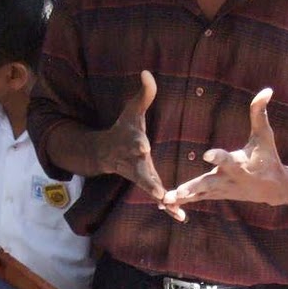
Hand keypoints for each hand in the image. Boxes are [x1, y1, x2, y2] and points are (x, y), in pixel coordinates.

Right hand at [97, 71, 179, 218]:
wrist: (106, 153)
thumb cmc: (124, 129)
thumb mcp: (132, 110)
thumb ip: (143, 93)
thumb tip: (147, 71)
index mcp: (132, 143)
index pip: (134, 142)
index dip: (138, 144)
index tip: (143, 146)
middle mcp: (135, 162)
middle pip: (141, 172)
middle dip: (149, 181)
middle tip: (157, 191)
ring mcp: (140, 176)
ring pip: (150, 189)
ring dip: (161, 199)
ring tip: (172, 208)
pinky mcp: (148, 185)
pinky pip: (158, 198)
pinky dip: (168, 208)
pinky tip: (181, 217)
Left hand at [166, 88, 287, 209]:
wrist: (274, 188)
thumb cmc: (268, 157)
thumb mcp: (265, 135)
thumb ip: (260, 112)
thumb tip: (266, 89)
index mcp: (239, 164)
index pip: (227, 160)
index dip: (218, 157)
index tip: (207, 155)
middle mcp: (228, 179)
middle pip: (208, 184)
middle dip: (193, 187)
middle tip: (179, 191)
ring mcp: (221, 190)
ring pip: (199, 195)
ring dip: (182, 198)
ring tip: (164, 200)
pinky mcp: (215, 195)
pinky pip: (196, 200)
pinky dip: (181, 203)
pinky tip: (162, 205)